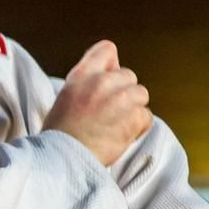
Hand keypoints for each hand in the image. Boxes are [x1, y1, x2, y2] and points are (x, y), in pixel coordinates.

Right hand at [43, 40, 151, 165]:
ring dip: (133, 110)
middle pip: (129, 76)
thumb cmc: (62, 133)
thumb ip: (88, 80)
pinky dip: (137, 127)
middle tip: (108, 113)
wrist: (63, 159)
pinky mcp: (133, 117)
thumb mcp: (67, 95)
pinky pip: (146, 116)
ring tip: (115, 125)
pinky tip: (120, 136)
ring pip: (141, 95)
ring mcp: (120, 98)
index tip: (107, 82)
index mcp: (82, 74)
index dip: (111, 66)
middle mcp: (102, 81)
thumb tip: (113, 69)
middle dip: (124, 93)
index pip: (107, 49)